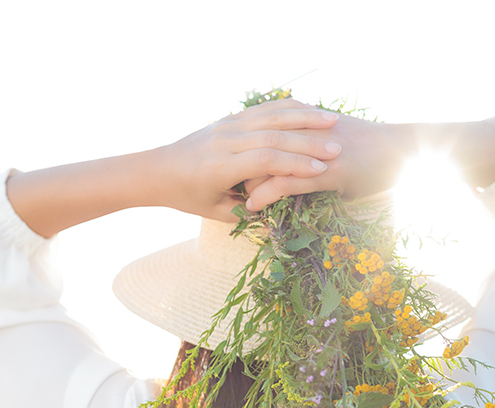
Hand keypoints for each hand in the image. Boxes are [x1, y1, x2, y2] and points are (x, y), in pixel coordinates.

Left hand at [156, 99, 344, 220]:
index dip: (296, 164)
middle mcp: (224, 141)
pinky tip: (310, 110)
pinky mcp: (229, 118)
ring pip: (271, 116)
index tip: (322, 169)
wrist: (156, 170)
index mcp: (220, 166)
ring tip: (332, 121)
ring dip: (304, 118)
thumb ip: (243, 212)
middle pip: (273, 136)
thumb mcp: (214, 211)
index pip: (265, 159)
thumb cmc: (186, 196)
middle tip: (339, 146)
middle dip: (308, 140)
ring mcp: (226, 126)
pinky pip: (263, 108)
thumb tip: (276, 212)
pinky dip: (288, 108)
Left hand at [242, 114, 403, 211]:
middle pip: (256, 142)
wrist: (404, 149)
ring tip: (234, 197)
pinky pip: (285, 182)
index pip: (259, 130)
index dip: (242, 149)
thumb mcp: (334, 137)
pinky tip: (253, 207)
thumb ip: (310, 142)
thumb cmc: (371, 148)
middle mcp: (303, 129)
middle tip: (223, 184)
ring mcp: (313, 149)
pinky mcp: (324, 170)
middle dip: (237, 165)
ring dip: (246, 181)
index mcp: (303, 119)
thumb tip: (292, 157)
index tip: (229, 167)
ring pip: (265, 162)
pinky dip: (264, 195)